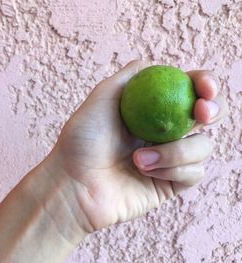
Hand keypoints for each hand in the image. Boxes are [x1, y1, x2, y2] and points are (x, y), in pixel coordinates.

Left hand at [47, 60, 228, 231]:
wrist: (74, 183)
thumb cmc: (82, 140)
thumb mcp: (101, 97)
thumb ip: (128, 77)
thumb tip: (151, 63)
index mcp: (151, 109)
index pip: (189, 89)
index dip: (205, 84)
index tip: (204, 88)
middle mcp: (164, 131)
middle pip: (209, 115)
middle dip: (214, 109)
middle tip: (201, 113)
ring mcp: (170, 158)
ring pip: (204, 146)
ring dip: (176, 151)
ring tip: (138, 158)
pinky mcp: (172, 183)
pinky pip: (194, 172)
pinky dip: (172, 169)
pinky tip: (144, 171)